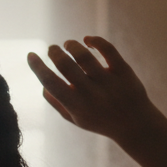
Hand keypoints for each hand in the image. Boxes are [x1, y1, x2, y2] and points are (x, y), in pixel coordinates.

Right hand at [27, 36, 157, 143]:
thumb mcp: (76, 118)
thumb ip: (57, 103)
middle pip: (66, 65)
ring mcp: (108, 82)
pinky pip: (108, 50)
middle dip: (55, 52)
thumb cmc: (100, 120)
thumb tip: (42, 83)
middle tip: (52, 48)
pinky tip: (88, 41)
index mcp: (76, 106)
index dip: (37, 66)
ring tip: (68, 44)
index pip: (50, 82)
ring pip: (84, 55)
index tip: (31, 55)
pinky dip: (95, 41)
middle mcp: (91, 94)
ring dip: (72, 45)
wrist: (136, 125)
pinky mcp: (124, 72)